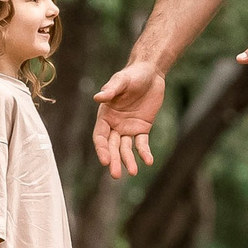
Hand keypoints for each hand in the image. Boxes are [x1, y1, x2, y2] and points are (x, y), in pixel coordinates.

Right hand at [92, 60, 166, 176]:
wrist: (150, 73)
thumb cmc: (132, 75)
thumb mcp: (121, 81)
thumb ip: (111, 90)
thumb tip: (98, 98)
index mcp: (104, 115)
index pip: (100, 136)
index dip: (101, 149)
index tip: (106, 160)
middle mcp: (114, 125)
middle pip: (112, 147)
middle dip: (114, 160)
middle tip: (116, 175)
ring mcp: (128, 128)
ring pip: (126, 148)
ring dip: (128, 160)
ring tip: (133, 172)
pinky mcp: (142, 128)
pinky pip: (142, 143)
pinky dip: (144, 152)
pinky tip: (148, 161)